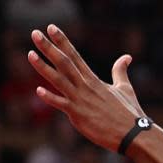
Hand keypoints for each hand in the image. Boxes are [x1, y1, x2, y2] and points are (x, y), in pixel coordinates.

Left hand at [27, 24, 144, 151]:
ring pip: (59, 80)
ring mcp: (81, 100)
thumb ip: (120, 71)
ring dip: (43, 67)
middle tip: (35, 34)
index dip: (62, 41)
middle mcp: (85, 86)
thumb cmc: (129, 113)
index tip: (51, 28)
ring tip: (30, 54)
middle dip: (49, 48)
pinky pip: (62, 104)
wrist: (133, 133)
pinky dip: (50, 98)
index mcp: (94, 80)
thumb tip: (127, 57)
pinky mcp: (79, 115)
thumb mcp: (125, 88)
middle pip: (64, 62)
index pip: (75, 56)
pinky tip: (38, 90)